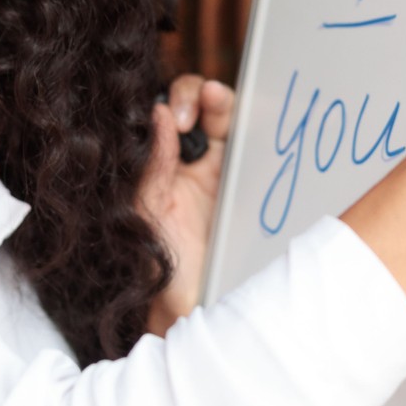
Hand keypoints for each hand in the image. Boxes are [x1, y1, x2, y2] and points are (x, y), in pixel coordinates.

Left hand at [136, 74, 234, 334]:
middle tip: (200, 105)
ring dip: (225, 104)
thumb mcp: (146, 214)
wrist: (190, 310)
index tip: (173, 115)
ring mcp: (224, 172)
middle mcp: (191, 162)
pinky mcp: (252, 186)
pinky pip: (258, 151)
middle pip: (201, 107)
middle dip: (200, 95)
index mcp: (160, 164)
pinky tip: (252, 126)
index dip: (170, 102)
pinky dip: (258, 130)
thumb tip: (160, 117)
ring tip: (216, 102)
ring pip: (231, 122)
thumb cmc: (159, 267)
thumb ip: (152, 168)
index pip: (165, 114)